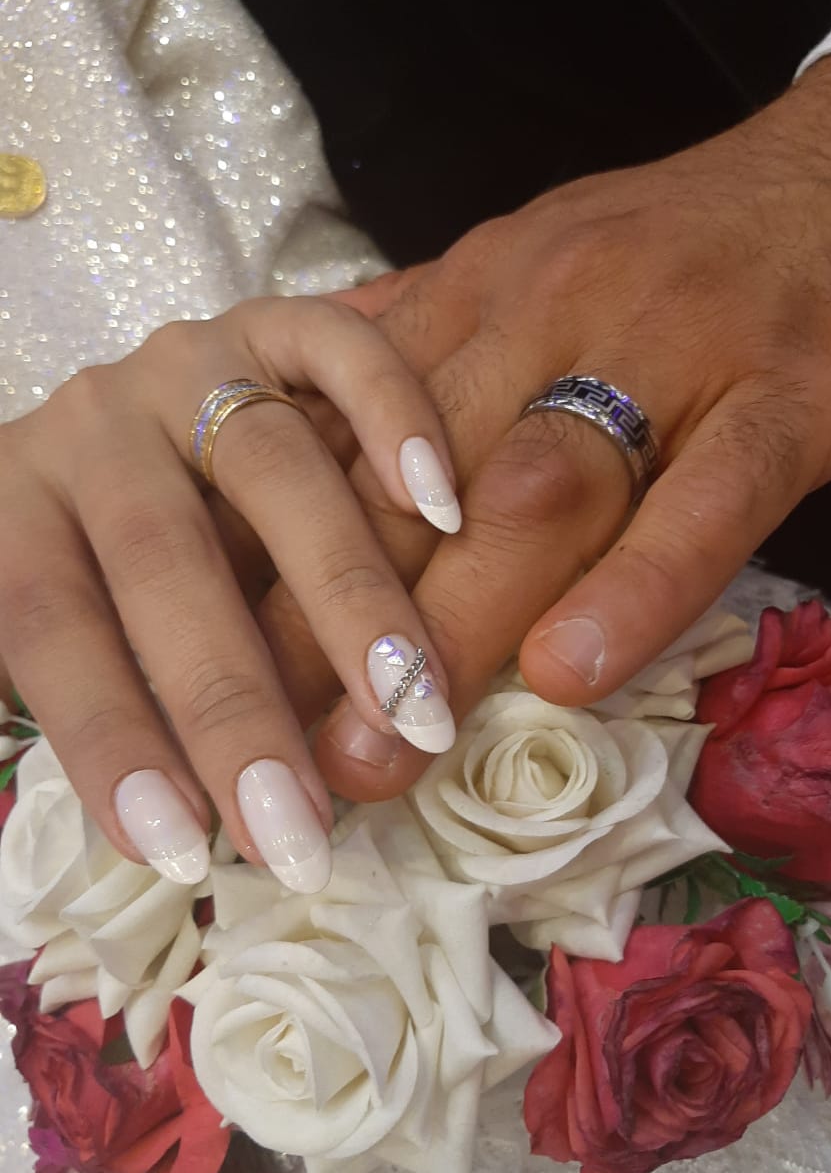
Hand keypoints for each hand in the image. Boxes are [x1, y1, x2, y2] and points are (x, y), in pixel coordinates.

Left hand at [0, 298, 459, 888]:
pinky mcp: (270, 323)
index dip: (107, 735)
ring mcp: (188, 362)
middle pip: (165, 559)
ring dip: (348, 596)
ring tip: (414, 712)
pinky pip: (336, 348)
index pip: (48, 622)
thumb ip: (77, 690)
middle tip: (299, 828)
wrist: (127, 418)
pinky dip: (394, 419)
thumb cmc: (93, 559)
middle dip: (235, 702)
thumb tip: (159, 826)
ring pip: (270, 469)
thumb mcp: (54, 628)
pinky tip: (445, 511)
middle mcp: (95, 424)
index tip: (175, 849)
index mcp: (13, 501)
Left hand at [259, 49, 830, 797]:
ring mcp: (671, 352)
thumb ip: (427, 345)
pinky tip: (570, 671)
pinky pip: (706, 499)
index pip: (348, 433)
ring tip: (386, 743)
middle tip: (272, 741)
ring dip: (449, 625)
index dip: (274, 556)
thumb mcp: (533, 265)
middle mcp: (550, 313)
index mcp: (480, 291)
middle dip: (329, 619)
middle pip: (416, 476)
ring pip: (538, 491)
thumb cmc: (684, 247)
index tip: (225, 662)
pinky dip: (636, 587)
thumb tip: (307, 415)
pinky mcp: (785, 395)